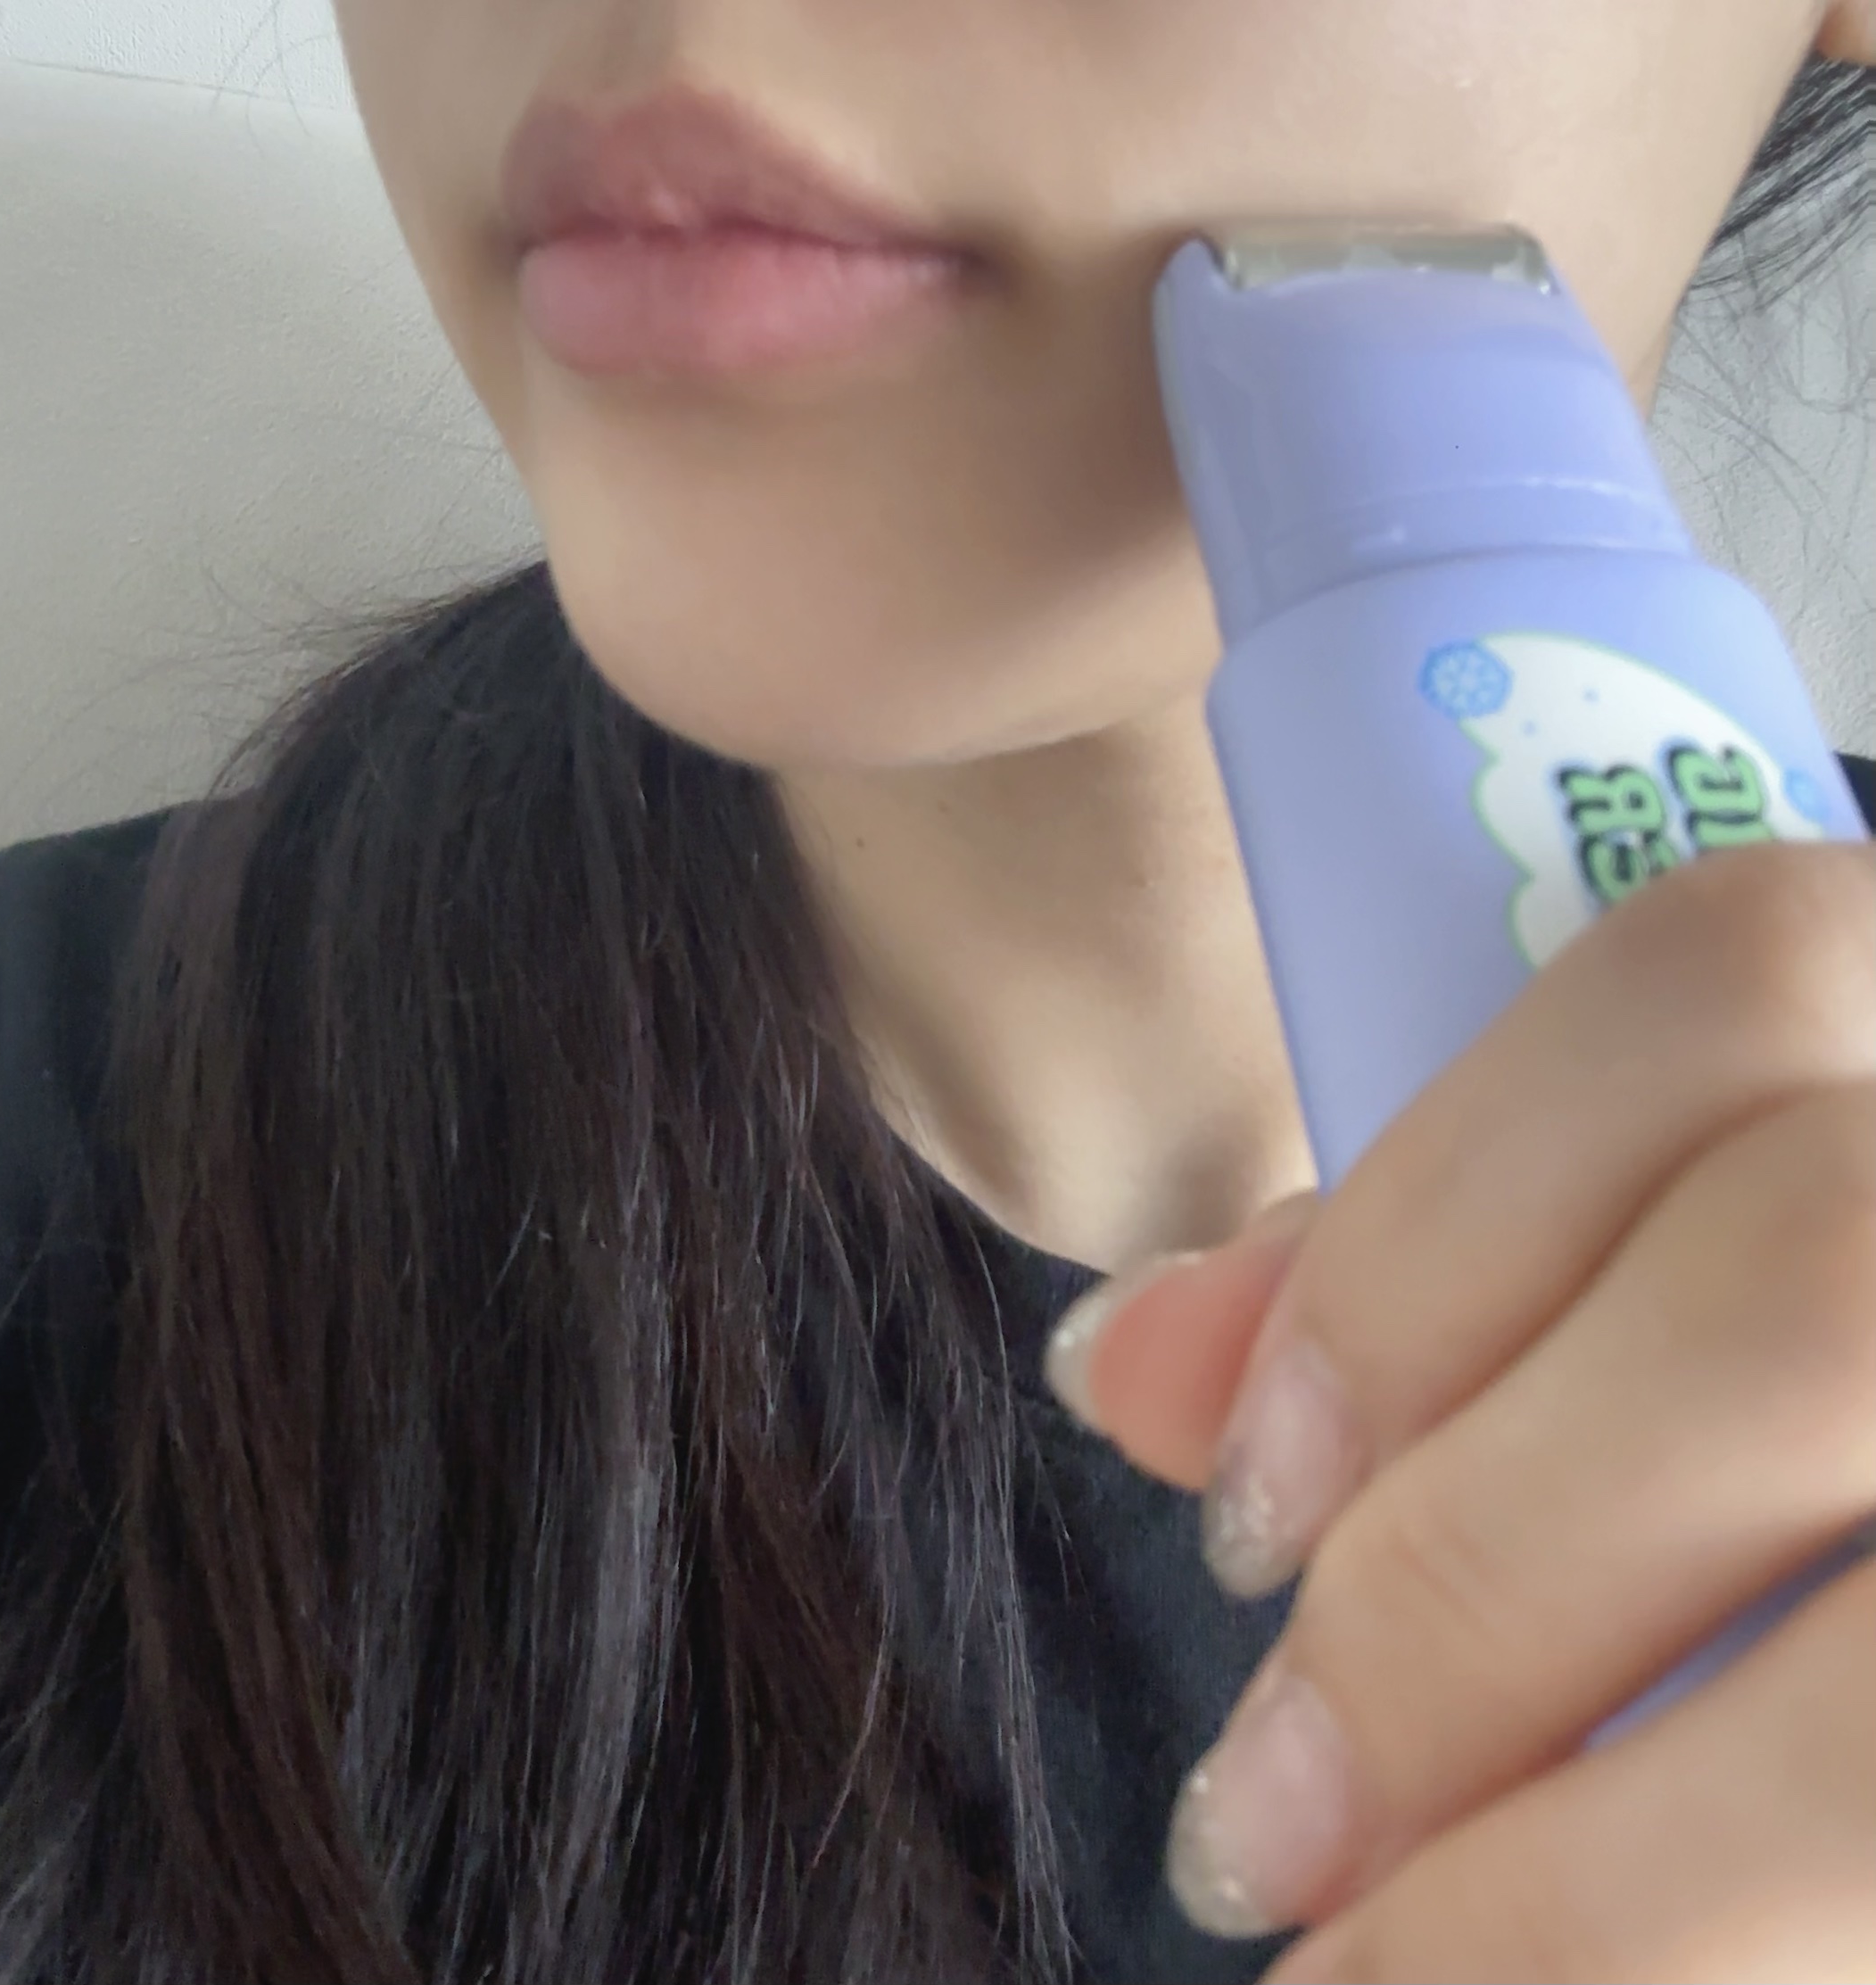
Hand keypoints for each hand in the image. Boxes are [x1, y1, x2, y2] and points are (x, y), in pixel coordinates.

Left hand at [1043, 839, 1875, 1981]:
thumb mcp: (1639, 1273)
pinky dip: (1709, 1962)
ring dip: (1581, 1889)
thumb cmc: (1780, 1414)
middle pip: (1811, 1293)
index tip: (1236, 1507)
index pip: (1720, 984)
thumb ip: (1410, 1287)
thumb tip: (1116, 1363)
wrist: (1866, 1485)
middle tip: (1257, 1820)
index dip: (1429, 1242)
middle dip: (1476, 1584)